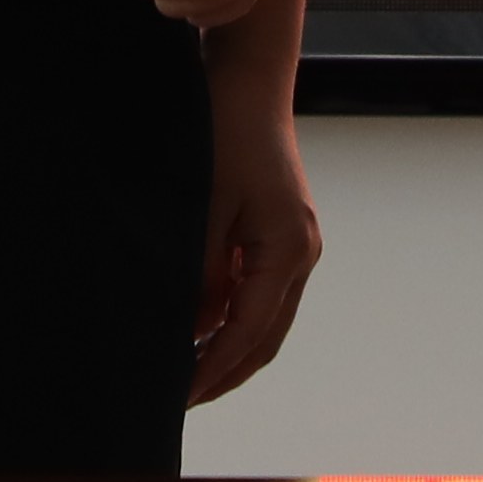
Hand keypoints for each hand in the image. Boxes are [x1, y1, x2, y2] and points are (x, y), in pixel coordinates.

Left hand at [186, 77, 324, 404]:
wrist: (248, 82)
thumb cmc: (225, 135)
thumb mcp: (205, 207)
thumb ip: (200, 272)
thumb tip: (192, 330)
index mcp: (288, 251)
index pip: (249, 331)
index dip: (214, 368)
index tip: (181, 395)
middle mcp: (301, 255)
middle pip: (266, 336)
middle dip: (226, 371)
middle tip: (182, 399)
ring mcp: (296, 245)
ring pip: (265, 318)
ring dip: (229, 347)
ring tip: (186, 372)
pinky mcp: (282, 234)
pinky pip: (259, 291)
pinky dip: (231, 316)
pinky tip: (198, 327)